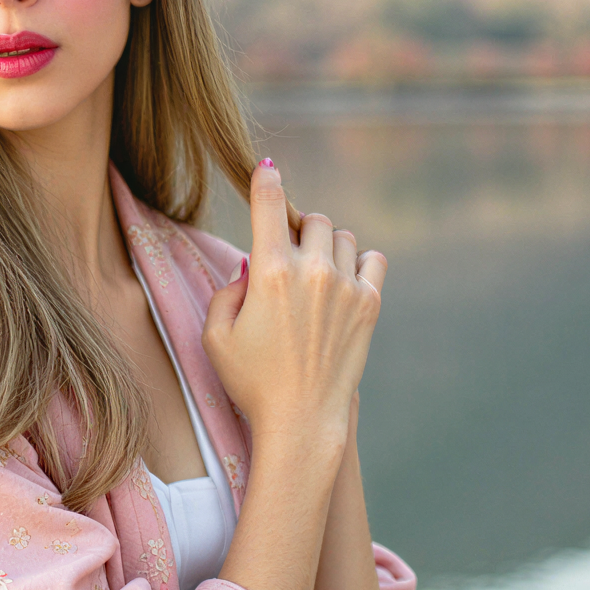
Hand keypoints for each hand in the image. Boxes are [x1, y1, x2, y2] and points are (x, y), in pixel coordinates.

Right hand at [203, 159, 385, 455]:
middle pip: (311, 220)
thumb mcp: (217, 337)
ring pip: (341, 236)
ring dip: (326, 246)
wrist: (303, 420)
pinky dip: (359, 262)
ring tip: (315, 275)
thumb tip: (252, 264)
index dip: (266, 179)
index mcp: (269, 273)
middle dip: (297, 230)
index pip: (269, 203)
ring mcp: (345, 286)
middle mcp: (311, 271)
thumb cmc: (252, 382)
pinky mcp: (370, 304)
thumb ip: (228, 291)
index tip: (267, 169)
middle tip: (289, 255)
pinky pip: (373, 259)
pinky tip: (344, 281)